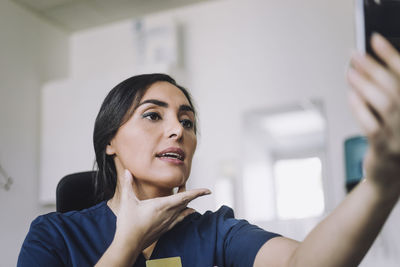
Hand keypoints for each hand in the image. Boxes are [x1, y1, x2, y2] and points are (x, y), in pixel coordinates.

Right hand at [113, 169, 210, 249]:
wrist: (129, 244)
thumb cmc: (129, 223)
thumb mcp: (128, 201)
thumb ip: (128, 185)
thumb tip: (127, 172)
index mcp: (162, 205)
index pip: (185, 197)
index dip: (197, 193)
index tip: (208, 190)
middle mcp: (168, 214)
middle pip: (185, 202)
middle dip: (189, 192)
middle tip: (184, 183)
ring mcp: (168, 222)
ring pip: (183, 210)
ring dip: (186, 202)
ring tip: (187, 195)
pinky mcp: (165, 229)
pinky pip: (180, 219)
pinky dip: (186, 213)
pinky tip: (189, 212)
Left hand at [347, 33, 399, 194]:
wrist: (390, 177)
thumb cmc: (392, 140)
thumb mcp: (396, 115)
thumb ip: (388, 91)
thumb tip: (367, 67)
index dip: (391, 55)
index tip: (374, 39)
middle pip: (394, 87)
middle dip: (372, 66)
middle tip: (354, 54)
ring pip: (384, 104)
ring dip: (364, 84)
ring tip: (350, 71)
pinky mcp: (383, 149)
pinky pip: (371, 125)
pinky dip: (359, 108)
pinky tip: (350, 96)